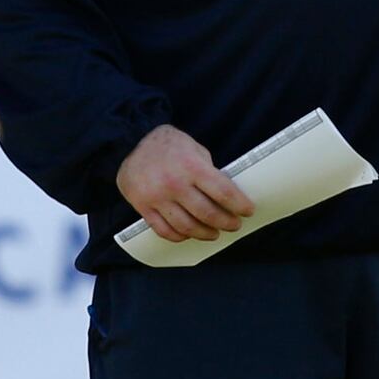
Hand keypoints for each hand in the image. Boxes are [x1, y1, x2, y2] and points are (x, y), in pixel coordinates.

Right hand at [117, 126, 252, 243]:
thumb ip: (209, 172)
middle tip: (234, 225)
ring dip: (205, 234)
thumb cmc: (170, 146)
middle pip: (207, 214)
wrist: (129, 142)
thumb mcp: (196, 150)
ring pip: (187, 227)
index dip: (240, 205)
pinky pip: (164, 230)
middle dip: (227, 223)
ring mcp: (156, 198)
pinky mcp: (142, 207)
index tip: (249, 211)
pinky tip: (189, 234)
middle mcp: (174, 183)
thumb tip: (227, 197)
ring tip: (215, 233)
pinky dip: (180, 236)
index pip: (224, 193)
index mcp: (191, 166)